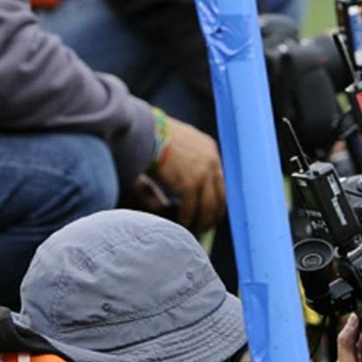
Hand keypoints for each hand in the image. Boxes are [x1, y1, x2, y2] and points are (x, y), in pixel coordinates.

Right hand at [151, 115, 224, 234]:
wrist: (142, 129)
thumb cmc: (150, 135)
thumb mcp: (173, 146)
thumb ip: (181, 166)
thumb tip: (180, 187)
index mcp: (209, 148)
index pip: (219, 179)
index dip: (215, 198)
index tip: (209, 211)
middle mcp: (211, 160)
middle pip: (219, 195)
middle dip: (213, 215)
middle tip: (205, 228)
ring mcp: (202, 172)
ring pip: (208, 206)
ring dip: (202, 222)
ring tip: (194, 232)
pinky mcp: (190, 183)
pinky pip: (191, 208)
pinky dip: (186, 220)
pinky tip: (181, 226)